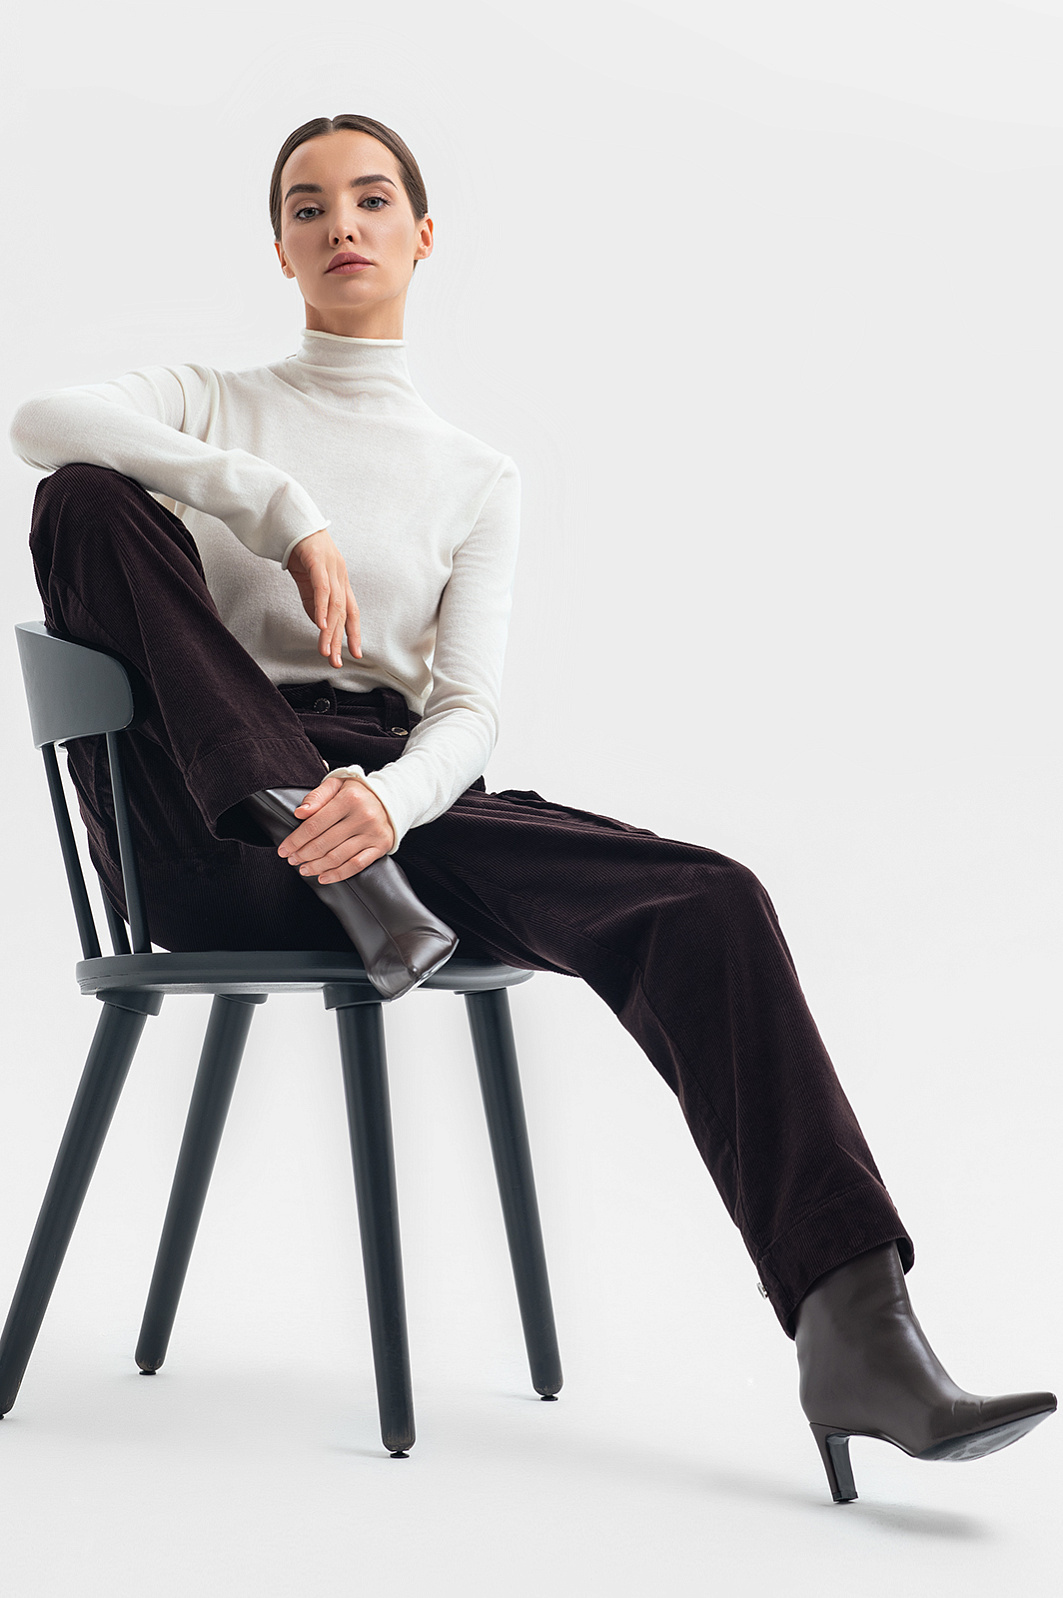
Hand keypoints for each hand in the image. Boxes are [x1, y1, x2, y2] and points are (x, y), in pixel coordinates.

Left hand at [276, 775, 394, 882]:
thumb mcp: (337, 784)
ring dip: (316, 866)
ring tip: (304, 868)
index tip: (285, 848)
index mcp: (349, 799)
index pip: (315, 824)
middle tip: (292, 860)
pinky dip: (338, 874)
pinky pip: (356, 865)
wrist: (391, 799)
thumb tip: (300, 813)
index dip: (296, 839)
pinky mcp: (380, 846)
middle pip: (324, 843)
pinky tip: (324, 876)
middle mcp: (362, 816)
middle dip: (303, 854)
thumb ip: (317, 796)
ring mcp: (372, 833)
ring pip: (338, 857)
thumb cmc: (358, 792)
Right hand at [286, 529, 361, 667]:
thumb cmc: (301, 550)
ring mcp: (332, 568)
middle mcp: (340, 576)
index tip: (355, 653)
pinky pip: (322, 589)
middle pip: (344, 613)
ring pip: (334, 605)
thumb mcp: (308, 580)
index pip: (351, 611)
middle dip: (340, 640)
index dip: (354, 633)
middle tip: (336, 661)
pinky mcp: (318, 561)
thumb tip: (320, 624)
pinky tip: (321, 625)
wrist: (293, 519)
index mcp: (340, 581)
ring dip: (330, 631)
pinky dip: (322, 608)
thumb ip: (314, 601)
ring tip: (326, 650)